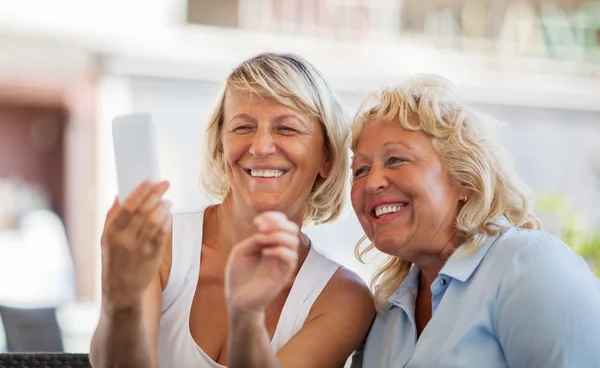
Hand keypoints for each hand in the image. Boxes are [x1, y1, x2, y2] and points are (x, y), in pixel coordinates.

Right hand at [100, 180, 171, 310]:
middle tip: (165, 183)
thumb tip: (120, 195)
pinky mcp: (153, 256)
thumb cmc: (113, 260)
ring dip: (163, 207)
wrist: (121, 290)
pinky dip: (167, 222)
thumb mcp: (105, 239)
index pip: (127, 207)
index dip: (140, 192)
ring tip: (167, 200)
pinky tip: (169, 215)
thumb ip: (112, 217)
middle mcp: (125, 240)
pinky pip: (162, 234)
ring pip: (155, 221)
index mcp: (111, 233)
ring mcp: (140, 248)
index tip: (149, 180)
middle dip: (156, 194)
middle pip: (144, 211)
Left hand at [225, 212, 299, 317]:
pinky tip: (264, 253)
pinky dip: (279, 250)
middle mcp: (280, 251)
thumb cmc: (238, 276)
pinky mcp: (284, 275)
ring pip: (293, 241)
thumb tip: (266, 233)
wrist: (237, 300)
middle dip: (277, 223)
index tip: (256, 223)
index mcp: (271, 243)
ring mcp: (283, 263)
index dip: (273, 217)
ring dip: (276, 235)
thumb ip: (255, 239)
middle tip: (259, 229)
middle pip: (292, 228)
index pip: (283, 222)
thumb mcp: (242, 250)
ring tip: (260, 240)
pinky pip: (290, 257)